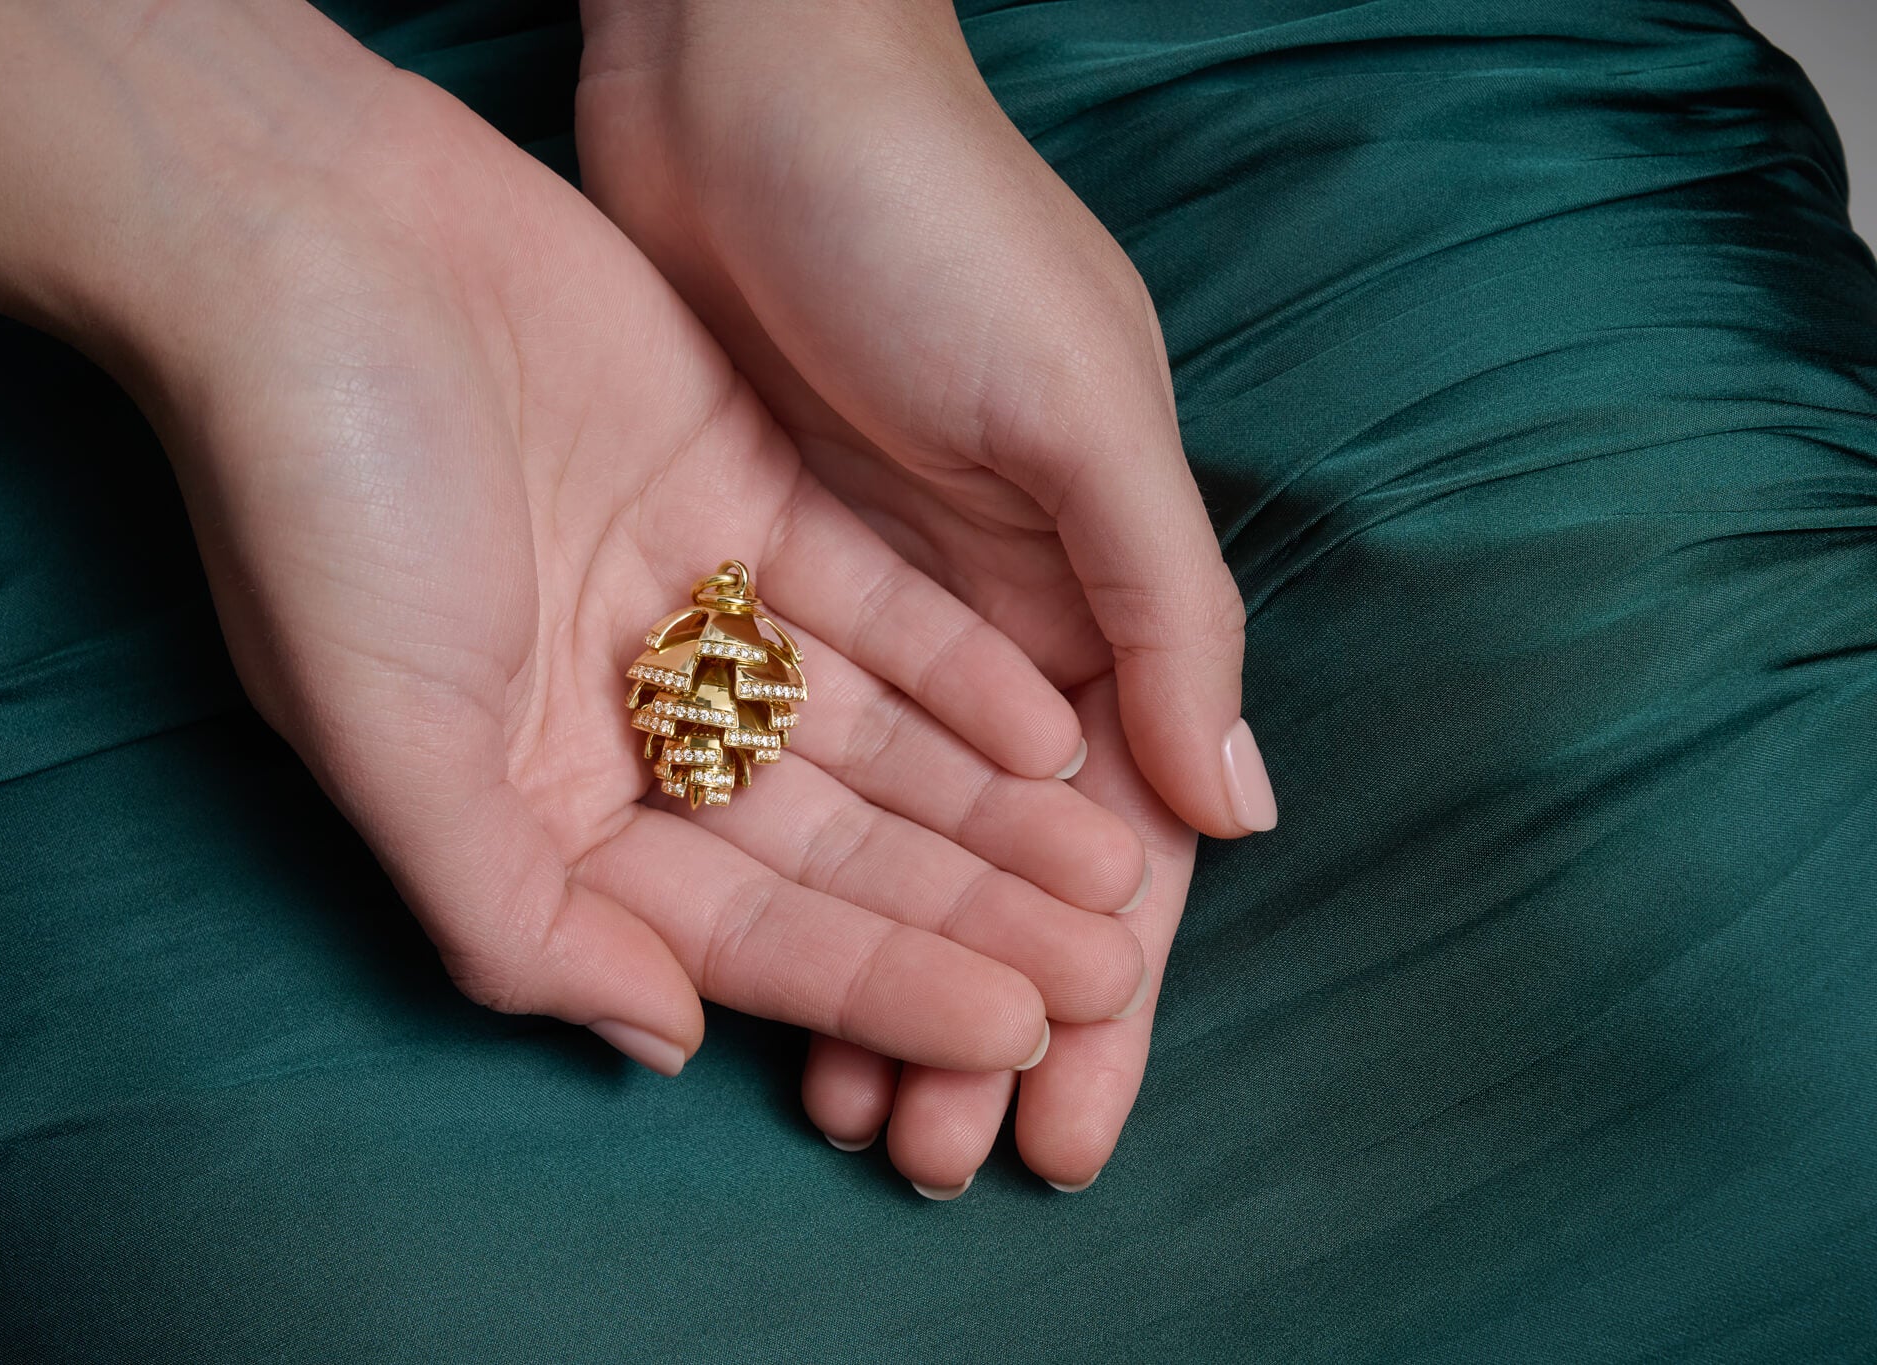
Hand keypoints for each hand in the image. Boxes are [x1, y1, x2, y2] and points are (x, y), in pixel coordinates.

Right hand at [0, 1, 1151, 1075]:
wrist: (312, 240)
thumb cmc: (316, 506)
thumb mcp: (386, 743)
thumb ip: (515, 915)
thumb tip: (664, 1039)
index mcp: (534, 804)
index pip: (738, 926)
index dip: (878, 983)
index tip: (1014, 1030)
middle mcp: (622, 722)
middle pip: (828, 844)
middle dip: (966, 909)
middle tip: (1105, 970)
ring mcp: (690, 607)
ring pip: (870, 733)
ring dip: (989, 803)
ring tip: (1116, 866)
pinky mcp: (745, 492)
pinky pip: (873, 604)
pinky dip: (959, 663)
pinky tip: (1056, 727)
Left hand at [576, 0, 1274, 1176]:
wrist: (750, 83)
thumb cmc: (933, 224)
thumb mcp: (1075, 410)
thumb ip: (1163, 610)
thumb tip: (1233, 819)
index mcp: (1099, 596)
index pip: (1118, 841)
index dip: (1102, 992)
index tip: (1071, 1125)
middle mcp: (994, 624)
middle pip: (994, 873)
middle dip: (978, 1013)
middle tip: (936, 1152)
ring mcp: (868, 614)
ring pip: (881, 840)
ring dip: (874, 970)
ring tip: (844, 1101)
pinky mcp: (750, 580)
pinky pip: (772, 760)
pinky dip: (773, 867)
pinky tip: (744, 961)